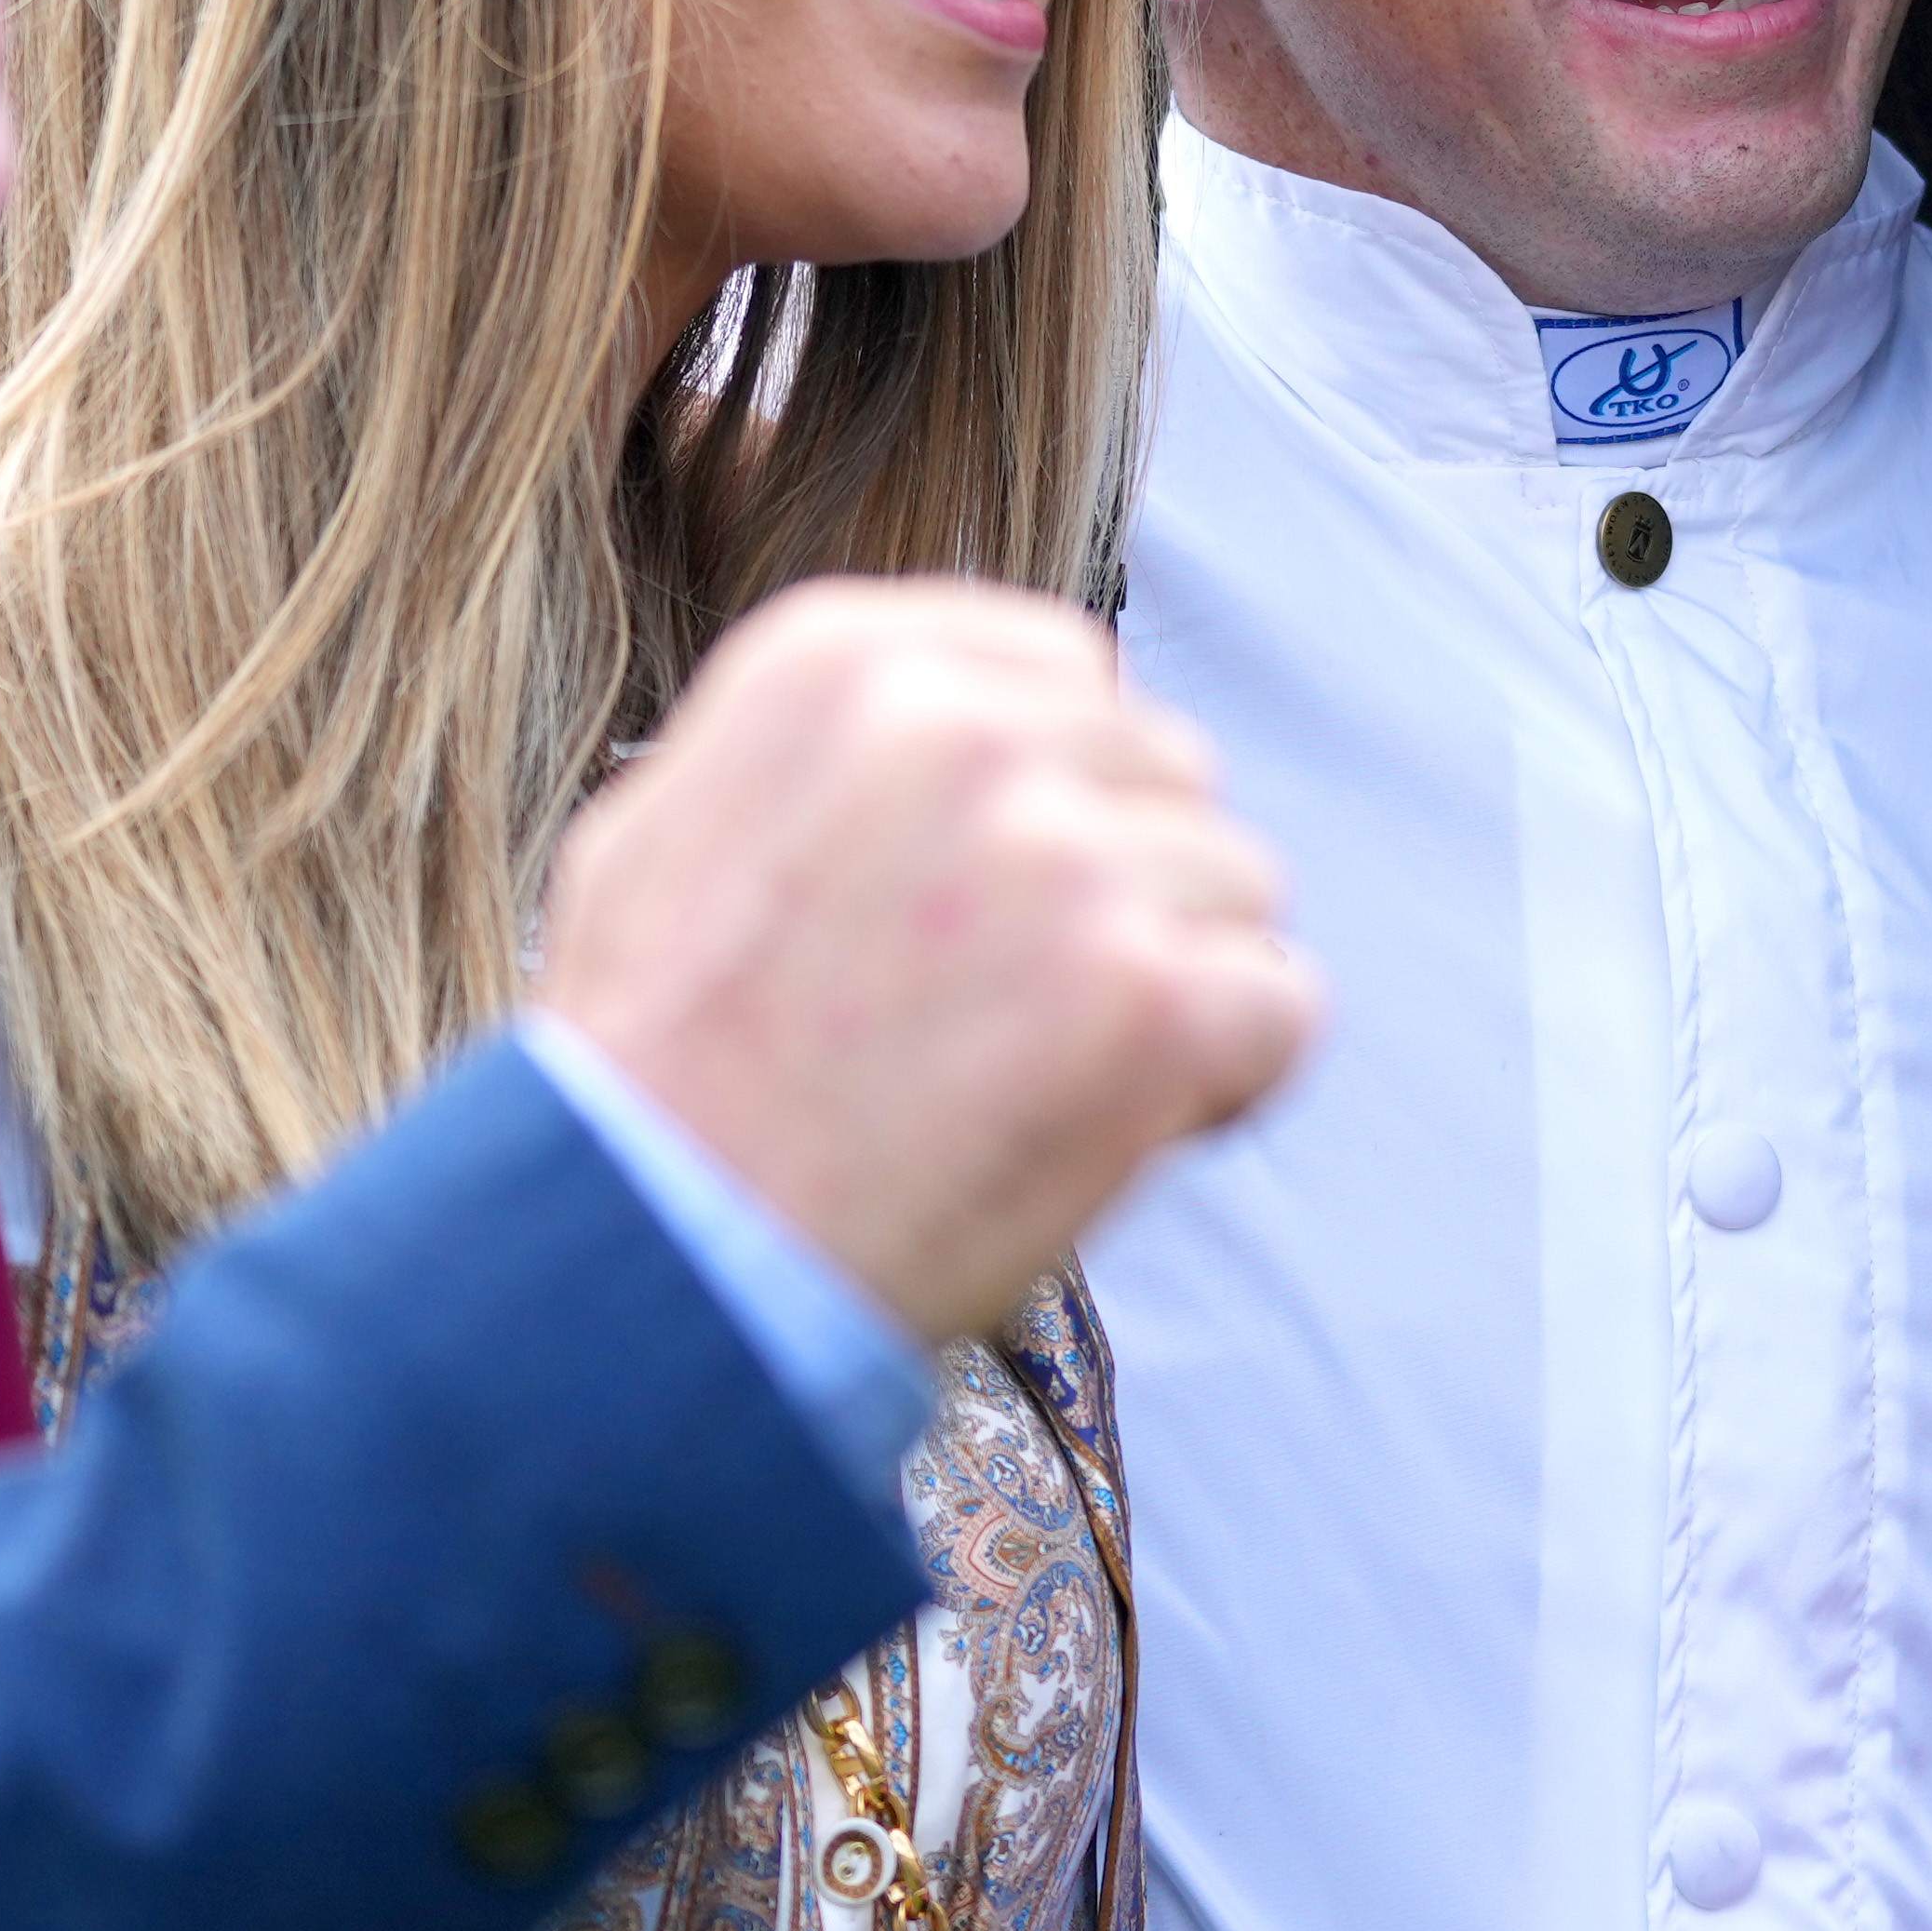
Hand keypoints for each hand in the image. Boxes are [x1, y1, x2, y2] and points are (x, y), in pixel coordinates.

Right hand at [528, 583, 1309, 1344]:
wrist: (648, 1263)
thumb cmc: (648, 1083)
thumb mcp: (665, 831)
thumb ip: (821, 753)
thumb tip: (956, 724)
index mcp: (846, 666)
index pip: (1067, 671)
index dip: (1063, 795)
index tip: (1009, 897)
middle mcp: (966, 733)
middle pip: (1166, 774)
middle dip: (1124, 889)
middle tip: (1015, 1018)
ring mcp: (1066, 862)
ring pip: (1237, 887)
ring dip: (1174, 987)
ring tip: (1040, 1085)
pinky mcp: (1147, 999)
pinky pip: (1283, 1004)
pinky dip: (1231, 1082)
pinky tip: (1121, 1129)